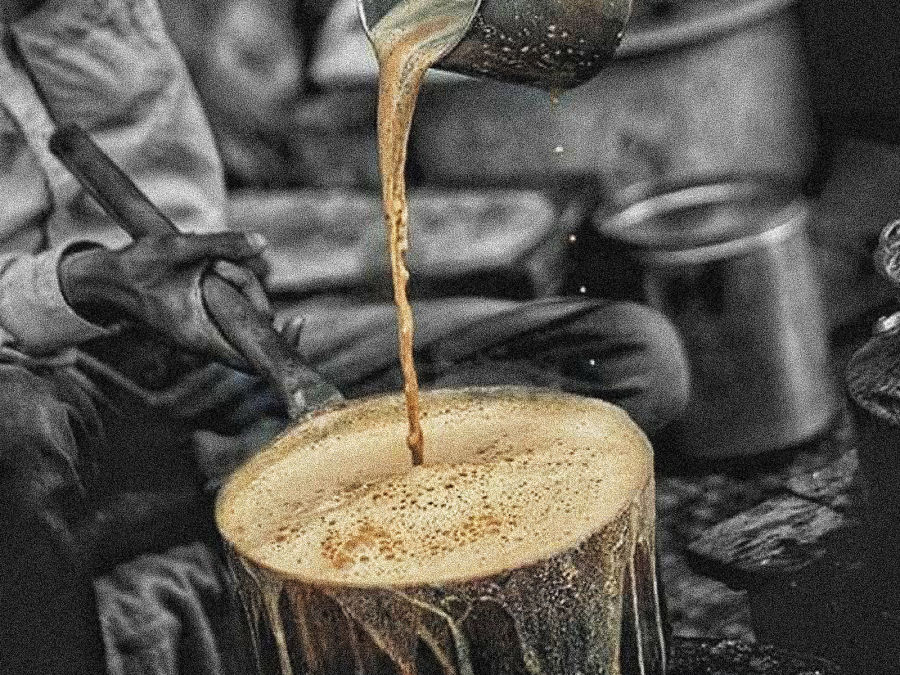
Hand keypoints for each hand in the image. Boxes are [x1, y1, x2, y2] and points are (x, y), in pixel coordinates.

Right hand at [59, 231, 271, 365]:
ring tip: (211, 265)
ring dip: (239, 285)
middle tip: (222, 267)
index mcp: (201, 337)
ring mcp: (204, 335)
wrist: (105, 280)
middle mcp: (205, 343)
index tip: (297, 320)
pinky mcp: (202, 324)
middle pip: (254, 327)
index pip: (254, 359)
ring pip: (243, 316)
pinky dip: (233, 289)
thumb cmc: (136, 266)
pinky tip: (219, 268)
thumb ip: (222, 245)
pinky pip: (231, 312)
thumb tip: (263, 243)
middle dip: (251, 292)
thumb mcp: (179, 247)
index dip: (281, 345)